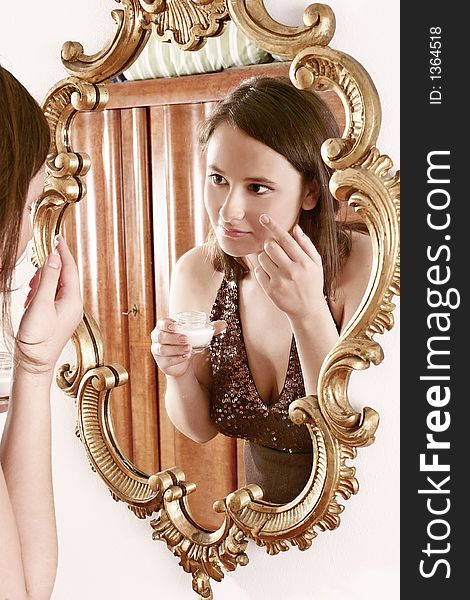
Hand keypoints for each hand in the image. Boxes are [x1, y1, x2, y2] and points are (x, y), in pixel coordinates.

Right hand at [15, 235, 82, 373]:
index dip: (63, 251)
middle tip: (34, 276)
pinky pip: (50, 297)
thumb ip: (47, 279)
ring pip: (55, 287)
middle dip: (47, 271)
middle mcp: (73, 305)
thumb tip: (54, 257)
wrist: (34, 364)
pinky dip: (40, 294)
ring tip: (30, 292)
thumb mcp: (40, 303)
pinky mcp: (57, 318)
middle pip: (63, 276)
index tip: (58, 237)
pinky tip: (30, 301)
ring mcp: (66, 312)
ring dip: (42, 284)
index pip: (70, 268)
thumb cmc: (38, 339)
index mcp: (73, 300)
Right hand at [151, 317, 225, 378]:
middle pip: (161, 336)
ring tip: (188, 349)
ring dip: (175, 349)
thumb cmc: (188, 342)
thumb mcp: (198, 334)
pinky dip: (176, 358)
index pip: (161, 323)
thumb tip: (225, 323)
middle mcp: (158, 338)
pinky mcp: (161, 362)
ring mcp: (157, 350)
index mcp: (164, 327)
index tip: (176, 326)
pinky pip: (166, 360)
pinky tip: (185, 357)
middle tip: (186, 340)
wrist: (183, 361)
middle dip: (173, 338)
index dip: (166, 324)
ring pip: (162, 349)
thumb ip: (210, 329)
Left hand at [254, 214, 325, 319]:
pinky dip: (262, 270)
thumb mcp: (316, 263)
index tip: (264, 217)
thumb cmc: (312, 283)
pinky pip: (258, 271)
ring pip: (262, 258)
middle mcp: (291, 271)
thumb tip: (295, 228)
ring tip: (275, 265)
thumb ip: (306, 245)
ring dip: (266, 258)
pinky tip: (272, 276)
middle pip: (270, 246)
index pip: (286, 239)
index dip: (274, 227)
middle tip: (275, 250)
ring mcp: (280, 281)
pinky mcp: (270, 290)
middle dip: (270, 244)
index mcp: (303, 262)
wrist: (308, 310)